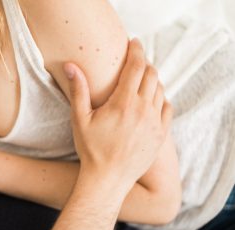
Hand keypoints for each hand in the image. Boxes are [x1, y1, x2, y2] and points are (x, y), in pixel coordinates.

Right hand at [64, 39, 172, 186]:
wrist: (108, 179)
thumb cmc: (91, 150)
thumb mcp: (80, 119)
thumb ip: (78, 90)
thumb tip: (71, 66)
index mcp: (123, 103)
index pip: (136, 66)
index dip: (136, 50)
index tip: (134, 42)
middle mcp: (143, 110)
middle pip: (151, 74)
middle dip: (144, 63)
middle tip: (135, 61)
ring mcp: (155, 123)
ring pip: (160, 90)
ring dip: (152, 80)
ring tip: (141, 79)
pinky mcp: (161, 135)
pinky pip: (168, 108)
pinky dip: (161, 98)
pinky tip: (152, 100)